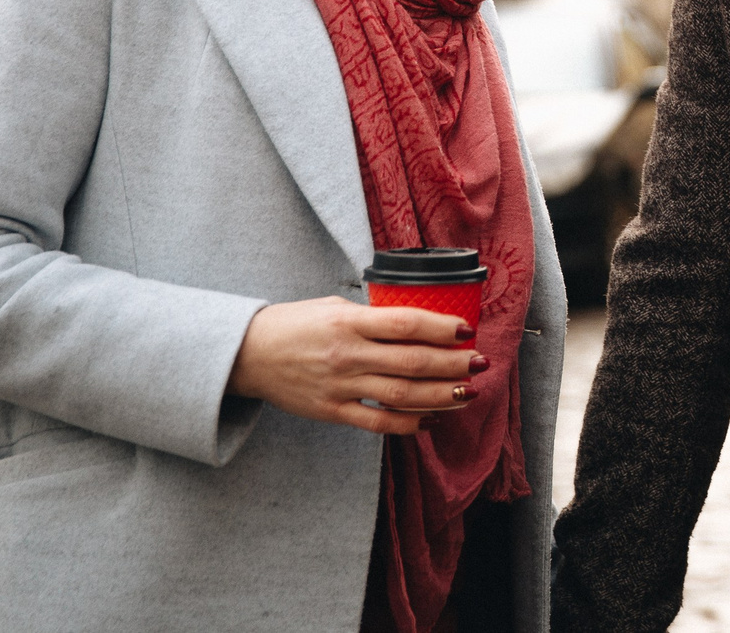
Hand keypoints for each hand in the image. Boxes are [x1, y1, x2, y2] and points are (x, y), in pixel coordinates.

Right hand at [226, 297, 484, 436]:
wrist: (248, 354)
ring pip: (401, 396)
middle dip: (453, 364)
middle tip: (481, 362)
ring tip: (468, 392)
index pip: (405, 323)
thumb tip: (416, 323)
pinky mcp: (332, 411)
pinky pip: (377, 423)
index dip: (440, 327)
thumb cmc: (295, 323)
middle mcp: (347, 354)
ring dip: (441, 396)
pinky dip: (407, 424)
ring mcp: (340, 386)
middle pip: (411, 362)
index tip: (466, 329)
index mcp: (348, 321)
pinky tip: (431, 420)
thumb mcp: (334, 305)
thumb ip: (372, 316)